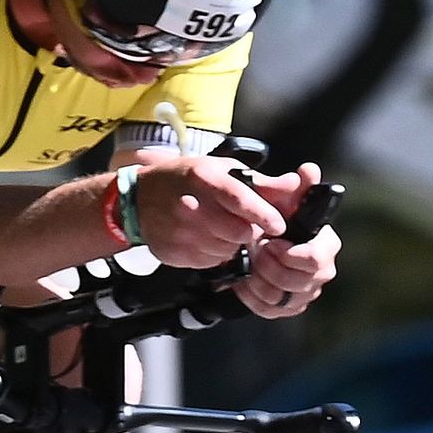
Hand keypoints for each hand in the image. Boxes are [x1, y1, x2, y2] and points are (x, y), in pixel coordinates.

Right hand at [131, 158, 284, 268]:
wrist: (137, 200)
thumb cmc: (186, 180)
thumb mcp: (220, 170)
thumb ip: (260, 182)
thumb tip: (295, 186)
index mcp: (203, 177)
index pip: (239, 199)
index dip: (262, 215)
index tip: (278, 226)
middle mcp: (189, 205)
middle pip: (237, 232)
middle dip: (248, 231)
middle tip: (244, 224)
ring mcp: (179, 232)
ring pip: (226, 250)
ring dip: (231, 244)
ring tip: (220, 229)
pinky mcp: (173, 253)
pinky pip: (209, 262)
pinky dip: (214, 253)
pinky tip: (205, 238)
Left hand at [235, 162, 340, 318]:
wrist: (259, 239)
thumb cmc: (276, 218)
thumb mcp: (284, 199)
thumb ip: (297, 186)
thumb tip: (309, 170)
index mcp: (326, 246)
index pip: (314, 259)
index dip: (289, 254)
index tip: (270, 243)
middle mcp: (322, 272)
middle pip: (296, 282)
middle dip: (269, 267)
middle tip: (255, 251)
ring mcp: (306, 292)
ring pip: (281, 298)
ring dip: (258, 281)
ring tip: (249, 263)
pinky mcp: (289, 307)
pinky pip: (269, 310)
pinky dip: (252, 296)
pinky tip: (244, 280)